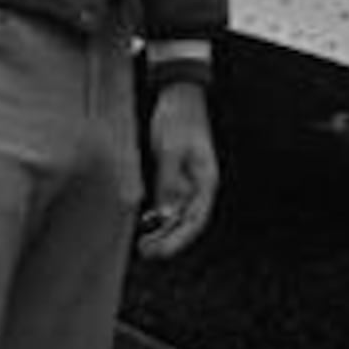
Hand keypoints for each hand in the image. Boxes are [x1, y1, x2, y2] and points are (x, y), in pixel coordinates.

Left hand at [139, 79, 218, 257]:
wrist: (178, 94)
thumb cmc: (177, 119)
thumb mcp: (169, 150)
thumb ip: (168, 182)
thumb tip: (166, 214)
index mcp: (205, 180)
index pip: (195, 220)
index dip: (178, 240)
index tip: (160, 253)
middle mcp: (200, 186)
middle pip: (187, 223)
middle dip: (168, 241)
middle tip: (146, 253)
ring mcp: (189, 182)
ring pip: (178, 216)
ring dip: (163, 232)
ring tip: (143, 245)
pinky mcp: (177, 175)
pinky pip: (170, 203)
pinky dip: (159, 217)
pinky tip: (146, 224)